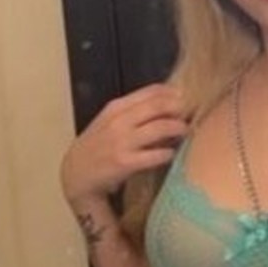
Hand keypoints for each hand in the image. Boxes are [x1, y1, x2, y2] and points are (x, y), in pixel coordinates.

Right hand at [60, 81, 190, 206]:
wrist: (76, 174)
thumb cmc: (97, 146)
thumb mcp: (108, 122)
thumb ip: (133, 112)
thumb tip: (167, 104)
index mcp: (116, 107)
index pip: (151, 92)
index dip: (173, 94)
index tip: (186, 98)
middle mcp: (119, 121)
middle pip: (158, 106)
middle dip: (179, 109)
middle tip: (190, 115)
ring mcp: (122, 142)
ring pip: (160, 127)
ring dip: (178, 128)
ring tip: (186, 132)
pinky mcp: (125, 163)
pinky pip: (156, 155)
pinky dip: (168, 153)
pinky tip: (171, 154)